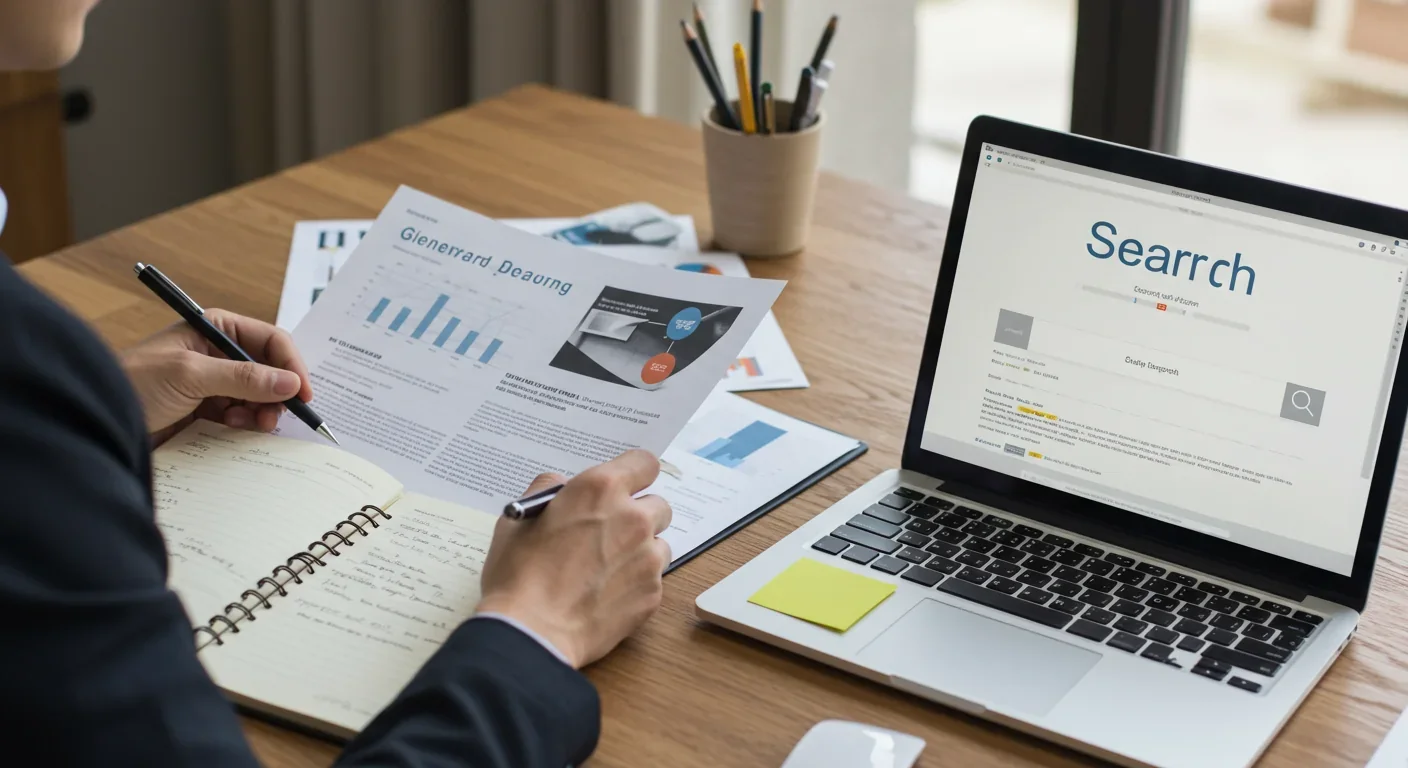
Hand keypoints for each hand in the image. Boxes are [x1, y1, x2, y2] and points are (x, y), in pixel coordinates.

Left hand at [120, 309, 313, 443]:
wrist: (99, 420)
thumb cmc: (134, 383)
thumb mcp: (191, 375)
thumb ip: (243, 378)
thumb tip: (290, 383)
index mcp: (215, 328)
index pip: (271, 340)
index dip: (291, 365)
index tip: (303, 394)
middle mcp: (219, 352)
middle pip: (271, 370)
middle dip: (277, 393)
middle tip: (272, 417)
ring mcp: (215, 382)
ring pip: (260, 396)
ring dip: (260, 411)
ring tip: (247, 424)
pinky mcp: (208, 409)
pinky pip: (243, 415)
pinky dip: (245, 424)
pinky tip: (229, 427)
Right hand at [477, 451, 672, 668]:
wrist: (531, 633)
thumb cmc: (518, 575)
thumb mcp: (518, 519)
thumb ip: (548, 491)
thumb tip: (564, 488)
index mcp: (599, 489)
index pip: (644, 463)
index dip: (635, 474)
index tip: (625, 487)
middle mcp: (632, 517)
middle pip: (659, 505)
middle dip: (639, 516)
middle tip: (609, 534)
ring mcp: (647, 557)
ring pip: (660, 544)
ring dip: (641, 550)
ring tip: (607, 569)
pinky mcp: (652, 593)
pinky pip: (654, 579)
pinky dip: (636, 584)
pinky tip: (606, 596)